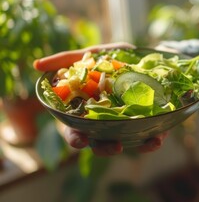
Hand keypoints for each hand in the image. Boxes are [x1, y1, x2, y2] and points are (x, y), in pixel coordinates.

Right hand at [34, 42, 167, 155]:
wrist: (145, 58)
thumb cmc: (113, 60)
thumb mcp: (92, 55)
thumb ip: (66, 60)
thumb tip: (37, 66)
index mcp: (88, 112)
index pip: (76, 131)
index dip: (75, 138)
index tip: (80, 140)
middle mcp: (105, 123)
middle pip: (99, 143)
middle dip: (105, 148)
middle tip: (114, 146)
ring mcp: (125, 126)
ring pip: (125, 144)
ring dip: (135, 147)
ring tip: (146, 143)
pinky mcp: (146, 125)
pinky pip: (147, 137)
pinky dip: (152, 140)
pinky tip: (157, 139)